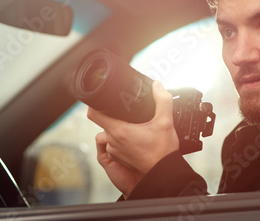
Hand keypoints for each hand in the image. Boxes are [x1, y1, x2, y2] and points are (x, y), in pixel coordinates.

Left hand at [88, 80, 179, 196]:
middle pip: (104, 121)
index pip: (93, 114)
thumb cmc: (162, 151)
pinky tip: (134, 137)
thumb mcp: (166, 122)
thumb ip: (163, 100)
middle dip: (114, 115)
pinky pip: (113, 144)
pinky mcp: (118, 159)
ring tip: (134, 125)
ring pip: (109, 133)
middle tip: (127, 112)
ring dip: (118, 127)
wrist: (163, 173)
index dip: (94, 103)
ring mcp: (114, 151)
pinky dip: (120, 139)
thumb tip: (157, 85)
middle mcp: (112, 142)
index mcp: (119, 131)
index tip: (100, 98)